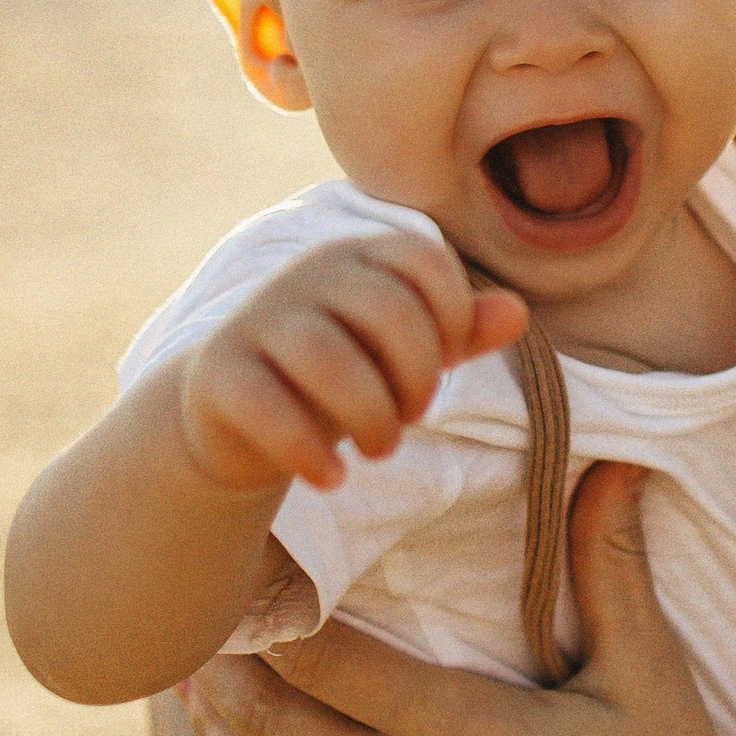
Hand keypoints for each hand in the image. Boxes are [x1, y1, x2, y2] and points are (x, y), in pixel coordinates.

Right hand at [179, 233, 528, 494]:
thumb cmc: (342, 375)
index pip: (425, 261)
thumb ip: (459, 331)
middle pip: (386, 311)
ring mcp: (255, 322)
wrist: (239, 417)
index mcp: (357, 256)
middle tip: (410, 416)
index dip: (451, 319)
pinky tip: (332, 479)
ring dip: (371, 418)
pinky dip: (310, 452)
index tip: (441, 365)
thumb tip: (517, 312)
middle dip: (417, 377)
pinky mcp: (217, 375)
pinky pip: (268, 407)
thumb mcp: (403, 352)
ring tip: (379, 449)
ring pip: (327, 359)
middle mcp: (304, 276)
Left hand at [184, 468, 735, 735]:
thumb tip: (613, 457)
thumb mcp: (650, 677)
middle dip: (224, 676)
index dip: (269, 617)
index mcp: (466, 732)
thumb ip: (611, 566)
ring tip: (201, 697)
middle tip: (194, 629)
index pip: (323, 663)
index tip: (248, 573)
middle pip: (273, 729)